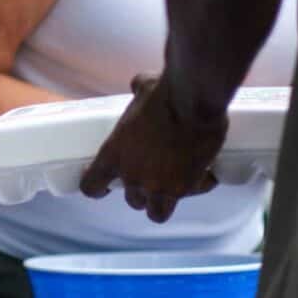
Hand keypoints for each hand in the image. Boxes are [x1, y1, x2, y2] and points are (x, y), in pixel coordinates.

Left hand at [80, 73, 226, 222]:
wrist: (194, 100)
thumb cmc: (165, 91)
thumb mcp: (143, 88)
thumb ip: (137, 91)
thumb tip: (139, 84)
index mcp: (114, 154)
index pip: (91, 185)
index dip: (96, 188)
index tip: (104, 187)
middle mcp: (133, 176)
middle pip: (132, 200)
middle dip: (142, 192)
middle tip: (154, 178)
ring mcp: (159, 186)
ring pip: (157, 212)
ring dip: (166, 201)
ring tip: (178, 186)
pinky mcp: (186, 187)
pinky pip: (192, 194)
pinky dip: (200, 185)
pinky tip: (207, 173)